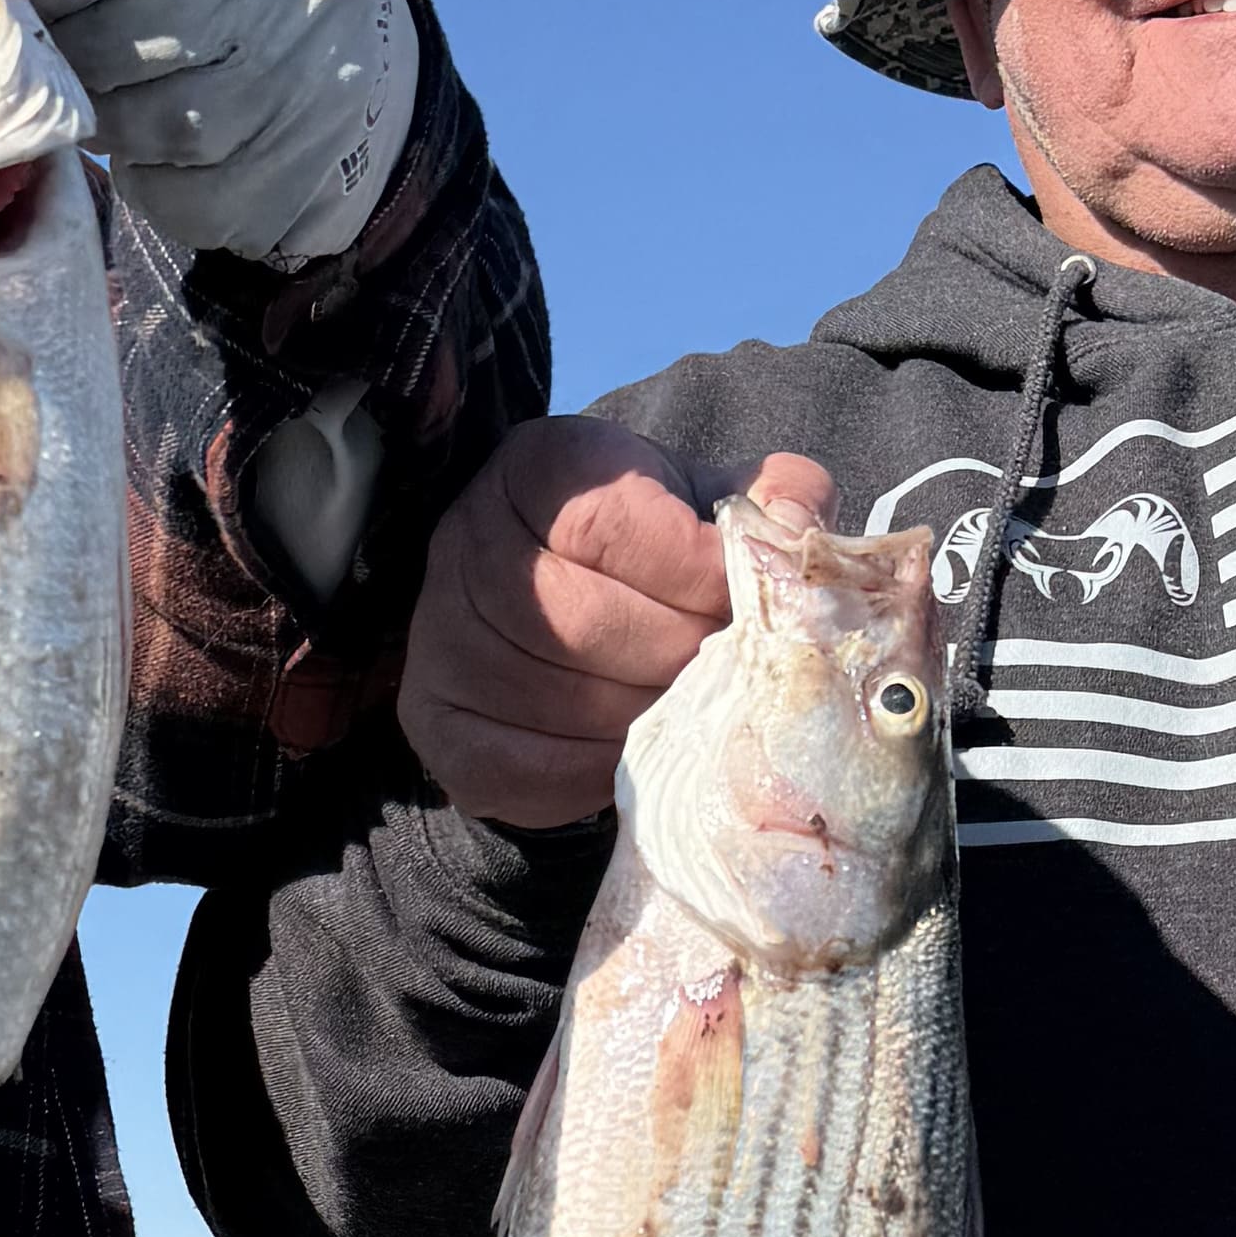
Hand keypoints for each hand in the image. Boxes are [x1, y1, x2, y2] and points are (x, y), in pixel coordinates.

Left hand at [16, 0, 410, 268]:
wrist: (341, 9)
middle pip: (128, 33)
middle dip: (55, 47)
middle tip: (27, 45)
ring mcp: (318, 76)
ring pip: (154, 125)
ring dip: (95, 115)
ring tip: (85, 85)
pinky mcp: (311, 163)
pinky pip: (189, 198)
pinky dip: (147, 180)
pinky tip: (143, 141)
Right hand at [401, 422, 837, 824]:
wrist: (570, 605)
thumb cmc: (659, 548)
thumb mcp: (716, 501)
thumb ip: (773, 498)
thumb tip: (796, 523)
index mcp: (539, 465)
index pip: (612, 523)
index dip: (696, 574)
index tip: (741, 600)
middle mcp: (468, 540)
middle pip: (582, 619)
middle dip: (679, 656)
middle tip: (729, 672)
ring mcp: (440, 635)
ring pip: (557, 699)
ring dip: (648, 719)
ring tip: (693, 711)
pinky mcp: (439, 721)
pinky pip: (525, 765)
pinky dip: (598, 770)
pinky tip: (638, 750)